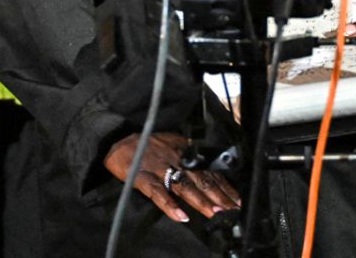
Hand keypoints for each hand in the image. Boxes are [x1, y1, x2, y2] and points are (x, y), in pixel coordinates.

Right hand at [104, 131, 240, 222]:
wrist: (118, 138)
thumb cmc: (147, 142)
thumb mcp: (173, 142)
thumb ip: (189, 155)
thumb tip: (210, 168)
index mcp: (184, 150)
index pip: (209, 170)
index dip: (224, 186)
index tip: (237, 200)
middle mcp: (175, 158)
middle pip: (201, 179)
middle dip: (219, 196)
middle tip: (232, 210)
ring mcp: (159, 167)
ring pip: (184, 186)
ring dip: (201, 201)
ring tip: (214, 213)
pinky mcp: (142, 177)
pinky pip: (158, 192)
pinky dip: (169, 205)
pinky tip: (180, 216)